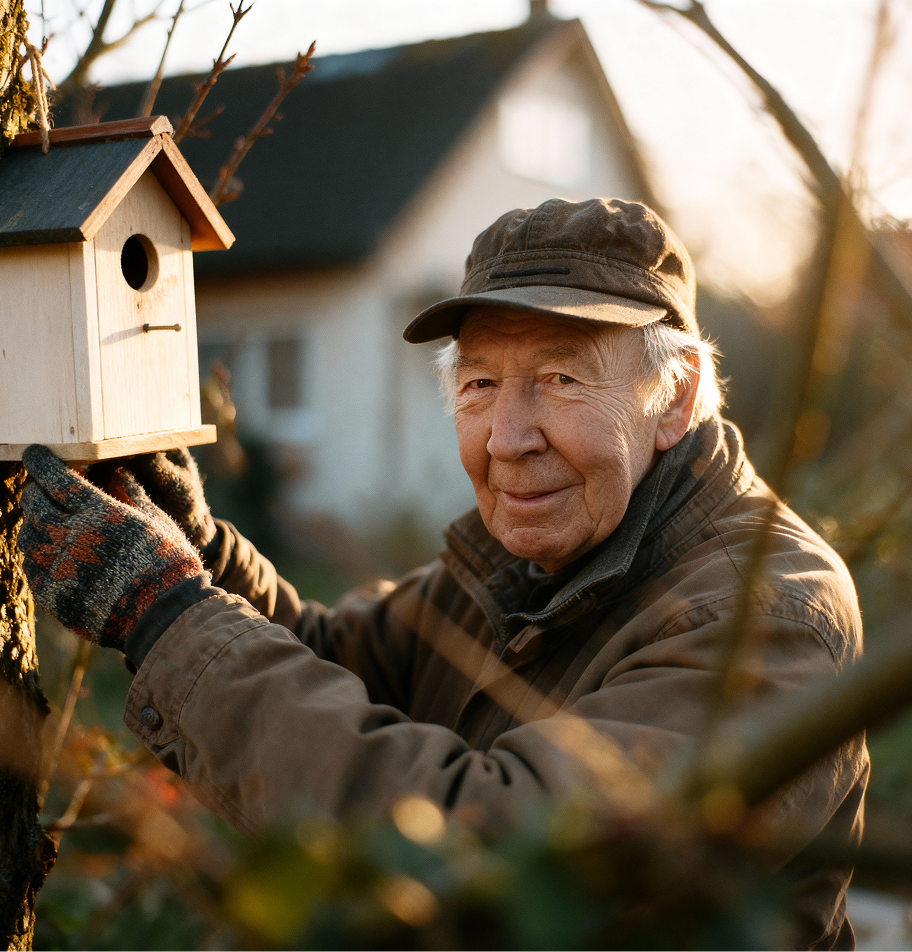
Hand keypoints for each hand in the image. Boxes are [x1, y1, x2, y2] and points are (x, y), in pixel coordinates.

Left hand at [18, 445, 203, 649]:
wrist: (164, 615)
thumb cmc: (168, 563)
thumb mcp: (157, 520)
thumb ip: (130, 493)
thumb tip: (116, 471)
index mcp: (99, 512)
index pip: (55, 477)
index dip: (40, 462)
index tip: (34, 454)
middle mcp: (71, 536)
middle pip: (34, 504)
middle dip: (35, 491)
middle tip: (42, 489)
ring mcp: (57, 567)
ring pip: (28, 536)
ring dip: (35, 524)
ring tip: (49, 523)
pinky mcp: (51, 594)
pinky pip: (31, 567)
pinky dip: (37, 555)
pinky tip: (53, 555)